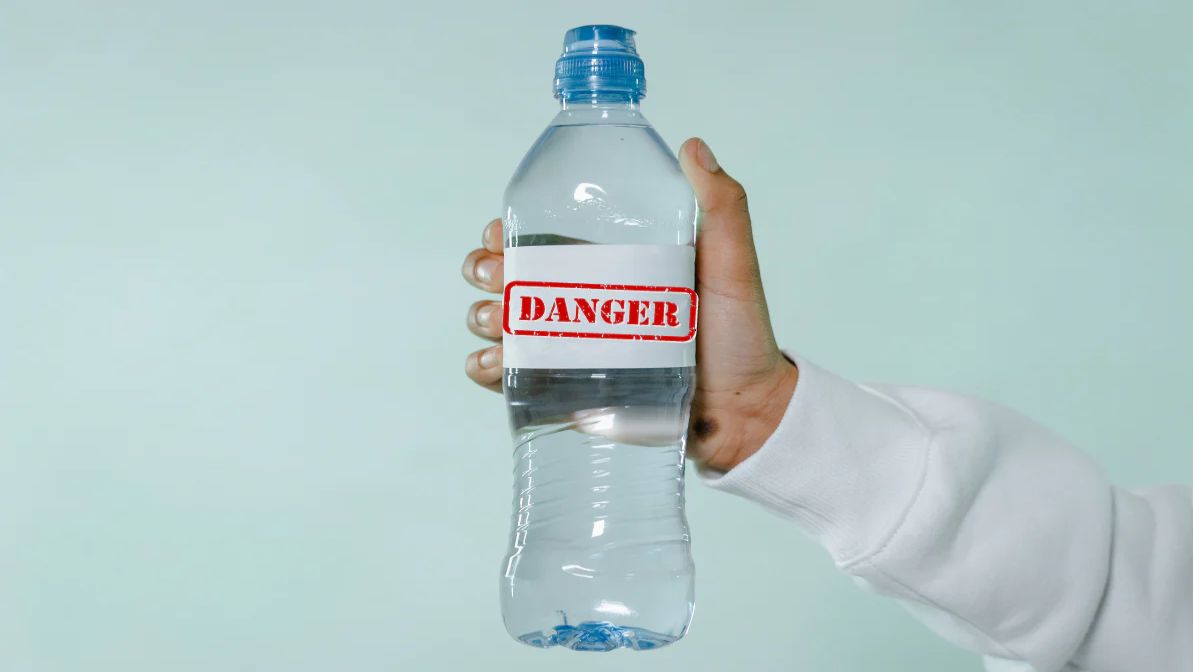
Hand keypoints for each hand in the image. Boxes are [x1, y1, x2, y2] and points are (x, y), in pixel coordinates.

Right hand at [462, 138, 796, 472]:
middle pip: (506, 275)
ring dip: (484, 317)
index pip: (539, 235)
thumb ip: (722, 207)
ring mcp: (569, 347)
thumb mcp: (733, 265)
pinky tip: (497, 365)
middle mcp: (580, 301)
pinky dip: (488, 369)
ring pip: (499, 323)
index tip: (500, 231)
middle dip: (484, 270)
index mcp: (607, 262)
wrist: (743, 412)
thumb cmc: (740, 335)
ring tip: (501, 322)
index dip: (507, 229)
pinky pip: (510, 378)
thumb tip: (693, 146)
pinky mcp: (565, 392)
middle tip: (498, 277)